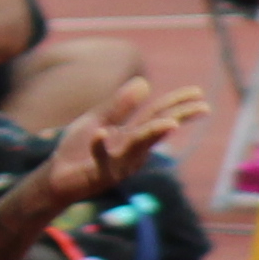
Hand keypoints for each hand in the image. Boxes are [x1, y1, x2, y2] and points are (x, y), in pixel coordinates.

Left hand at [40, 78, 207, 202]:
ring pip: (138, 146)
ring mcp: (118, 163)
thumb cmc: (78, 150)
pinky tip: (101, 132)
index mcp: (132, 135)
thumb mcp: (97, 120)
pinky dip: (100, 145)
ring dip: (153, 133)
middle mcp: (132, 150)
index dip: (177, 103)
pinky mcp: (99, 173)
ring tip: (171, 122)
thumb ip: (118, 105)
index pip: (158, 115)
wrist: (55, 178)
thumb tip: (144, 81)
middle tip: (203, 108)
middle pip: (157, 130)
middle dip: (180, 118)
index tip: (198, 92)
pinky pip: (101, 158)